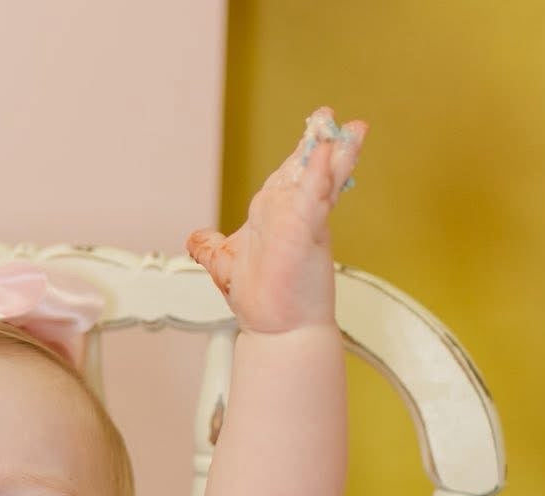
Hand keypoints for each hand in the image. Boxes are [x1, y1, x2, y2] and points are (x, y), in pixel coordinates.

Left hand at [187, 108, 366, 333]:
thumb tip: (195, 239)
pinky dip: (323, 176)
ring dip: (334, 153)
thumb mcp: (226, 264)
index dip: (302, 153)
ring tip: (350, 129)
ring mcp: (301, 222)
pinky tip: (330, 155)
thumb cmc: (262, 299)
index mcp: (276, 215)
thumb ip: (212, 247)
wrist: (278, 330)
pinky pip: (316, 198)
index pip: (291, 175)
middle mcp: (292, 214)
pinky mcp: (306, 233)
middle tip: (328, 116)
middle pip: (308, 170)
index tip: (317, 126)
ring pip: (319, 179)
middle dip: (320, 143)